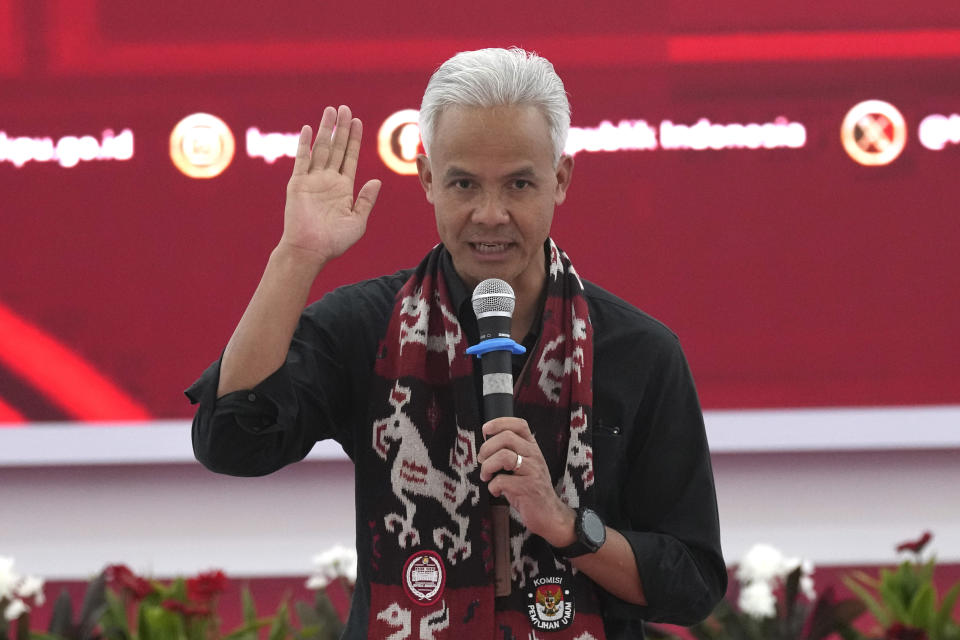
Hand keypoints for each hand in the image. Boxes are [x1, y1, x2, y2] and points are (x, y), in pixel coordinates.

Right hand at [280, 105, 381, 265]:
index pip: (350, 158)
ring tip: (331, 111)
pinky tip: (308, 129)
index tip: (357, 122)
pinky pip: (302, 160)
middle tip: (345, 108)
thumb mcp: (357, 221)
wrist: (311, 250)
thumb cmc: (334, 241)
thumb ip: (366, 200)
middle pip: (337, 148)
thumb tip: (376, 181)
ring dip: (326, 130)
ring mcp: (312, 180)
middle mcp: (328, 181)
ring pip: (321, 149)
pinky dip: (305, 144)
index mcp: (344, 189)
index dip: (354, 139)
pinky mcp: (298, 183)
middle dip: (341, 129)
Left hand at [477, 417, 576, 547]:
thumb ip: (511, 453)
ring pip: (503, 456)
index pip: (519, 424)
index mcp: (532, 448)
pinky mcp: (528, 488)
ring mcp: (532, 471)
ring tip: (486, 476)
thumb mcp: (523, 466)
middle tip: (482, 460)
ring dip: (487, 466)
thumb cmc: (530, 489)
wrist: (549, 514)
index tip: (485, 430)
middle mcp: (534, 456)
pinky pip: (502, 481)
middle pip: (506, 437)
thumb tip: (485, 445)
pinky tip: (496, 491)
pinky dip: (493, 487)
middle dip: (487, 448)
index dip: (499, 423)